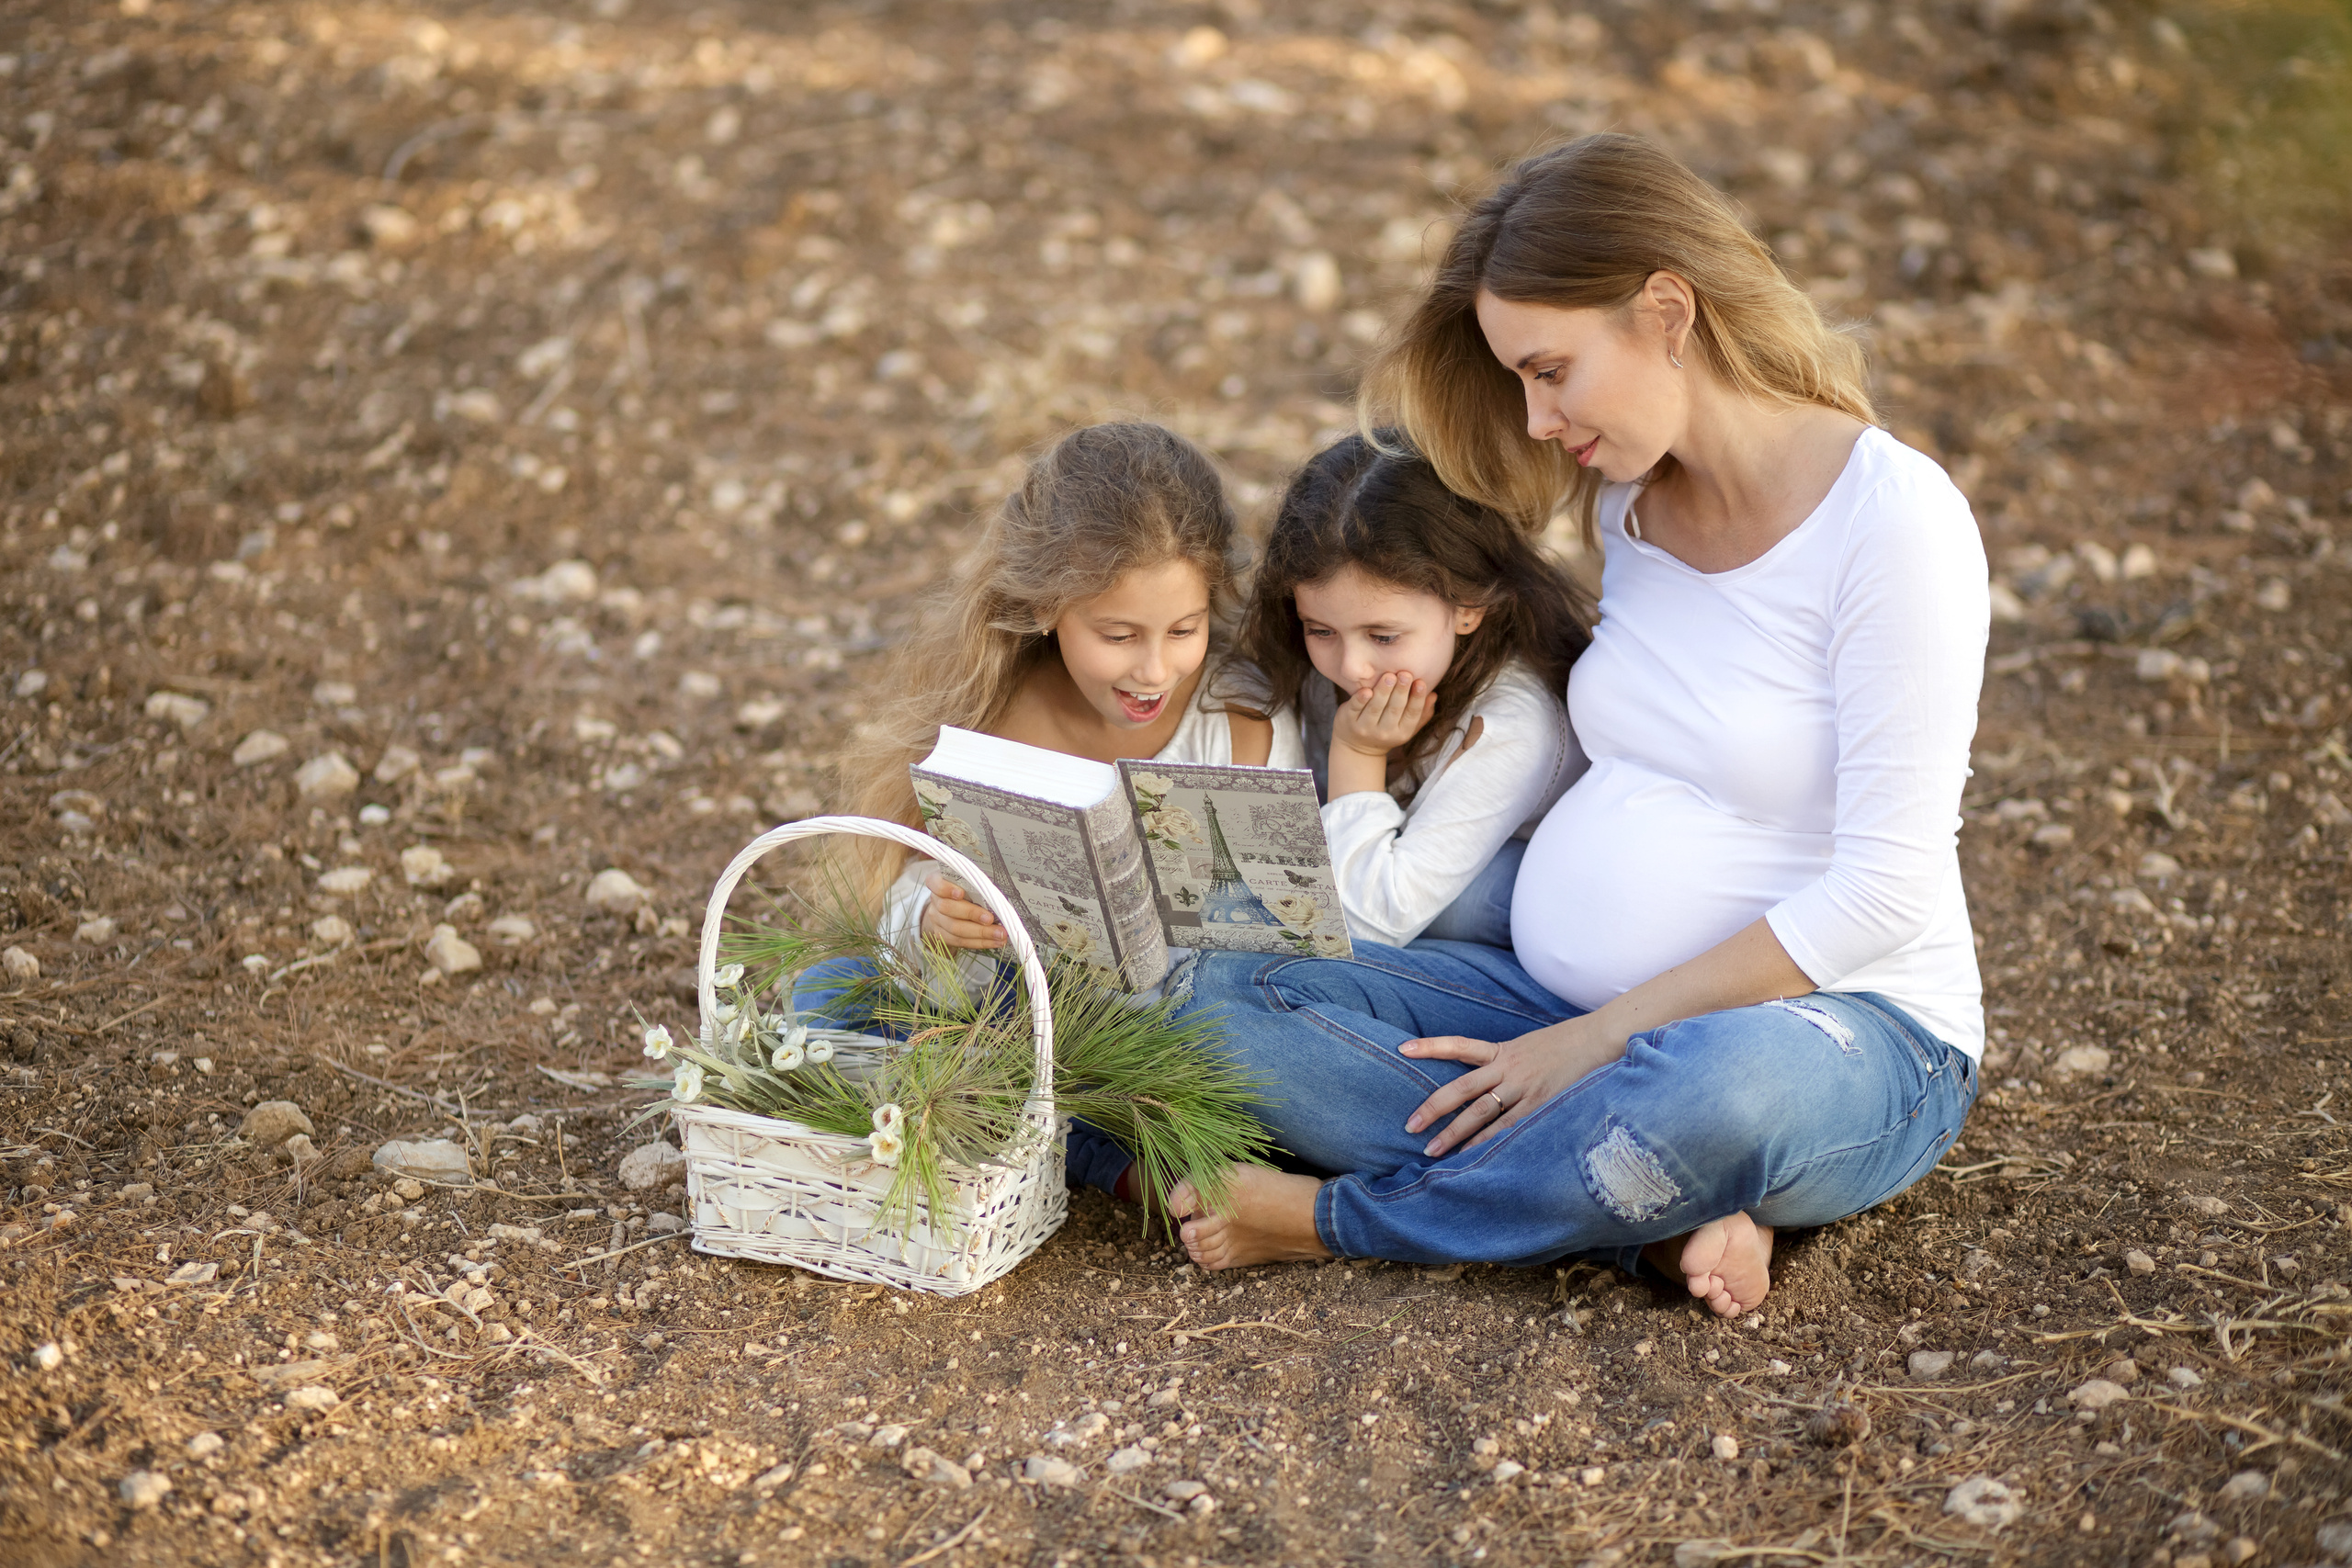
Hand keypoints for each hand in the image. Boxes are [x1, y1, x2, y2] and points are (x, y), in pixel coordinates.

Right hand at [920, 874, 1005, 948]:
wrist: (951, 907)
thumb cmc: (965, 889)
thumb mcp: (969, 882)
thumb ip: (977, 885)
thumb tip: (995, 896)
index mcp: (937, 883)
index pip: (936, 884)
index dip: (946, 889)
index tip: (960, 893)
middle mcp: (935, 901)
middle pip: (948, 908)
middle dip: (972, 914)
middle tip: (990, 919)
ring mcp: (937, 920)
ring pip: (955, 928)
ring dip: (981, 933)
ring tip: (999, 934)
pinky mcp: (943, 936)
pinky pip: (960, 941)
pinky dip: (980, 942)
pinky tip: (995, 942)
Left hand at [1332, 672, 1433, 760]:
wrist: (1357, 749)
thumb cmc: (1386, 730)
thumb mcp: (1406, 727)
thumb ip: (1421, 713)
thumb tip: (1434, 695)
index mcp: (1402, 732)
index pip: (1412, 714)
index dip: (1417, 699)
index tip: (1421, 682)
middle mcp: (1384, 732)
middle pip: (1394, 709)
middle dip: (1401, 691)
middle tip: (1405, 674)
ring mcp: (1365, 728)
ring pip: (1376, 708)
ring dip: (1383, 691)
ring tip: (1389, 676)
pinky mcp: (1349, 721)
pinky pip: (1355, 709)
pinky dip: (1360, 700)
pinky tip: (1366, 690)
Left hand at [1399, 1016, 1620, 1156]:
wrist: (1601, 1040)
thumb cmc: (1566, 1046)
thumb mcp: (1528, 1046)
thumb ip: (1505, 1063)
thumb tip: (1483, 1080)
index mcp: (1503, 1050)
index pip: (1459, 1046)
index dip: (1430, 1047)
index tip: (1402, 1049)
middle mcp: (1508, 1069)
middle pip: (1461, 1089)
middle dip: (1433, 1108)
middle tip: (1409, 1126)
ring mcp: (1524, 1089)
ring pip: (1481, 1114)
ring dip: (1455, 1135)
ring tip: (1432, 1152)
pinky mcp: (1541, 1107)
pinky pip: (1509, 1129)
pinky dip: (1489, 1145)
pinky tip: (1473, 1159)